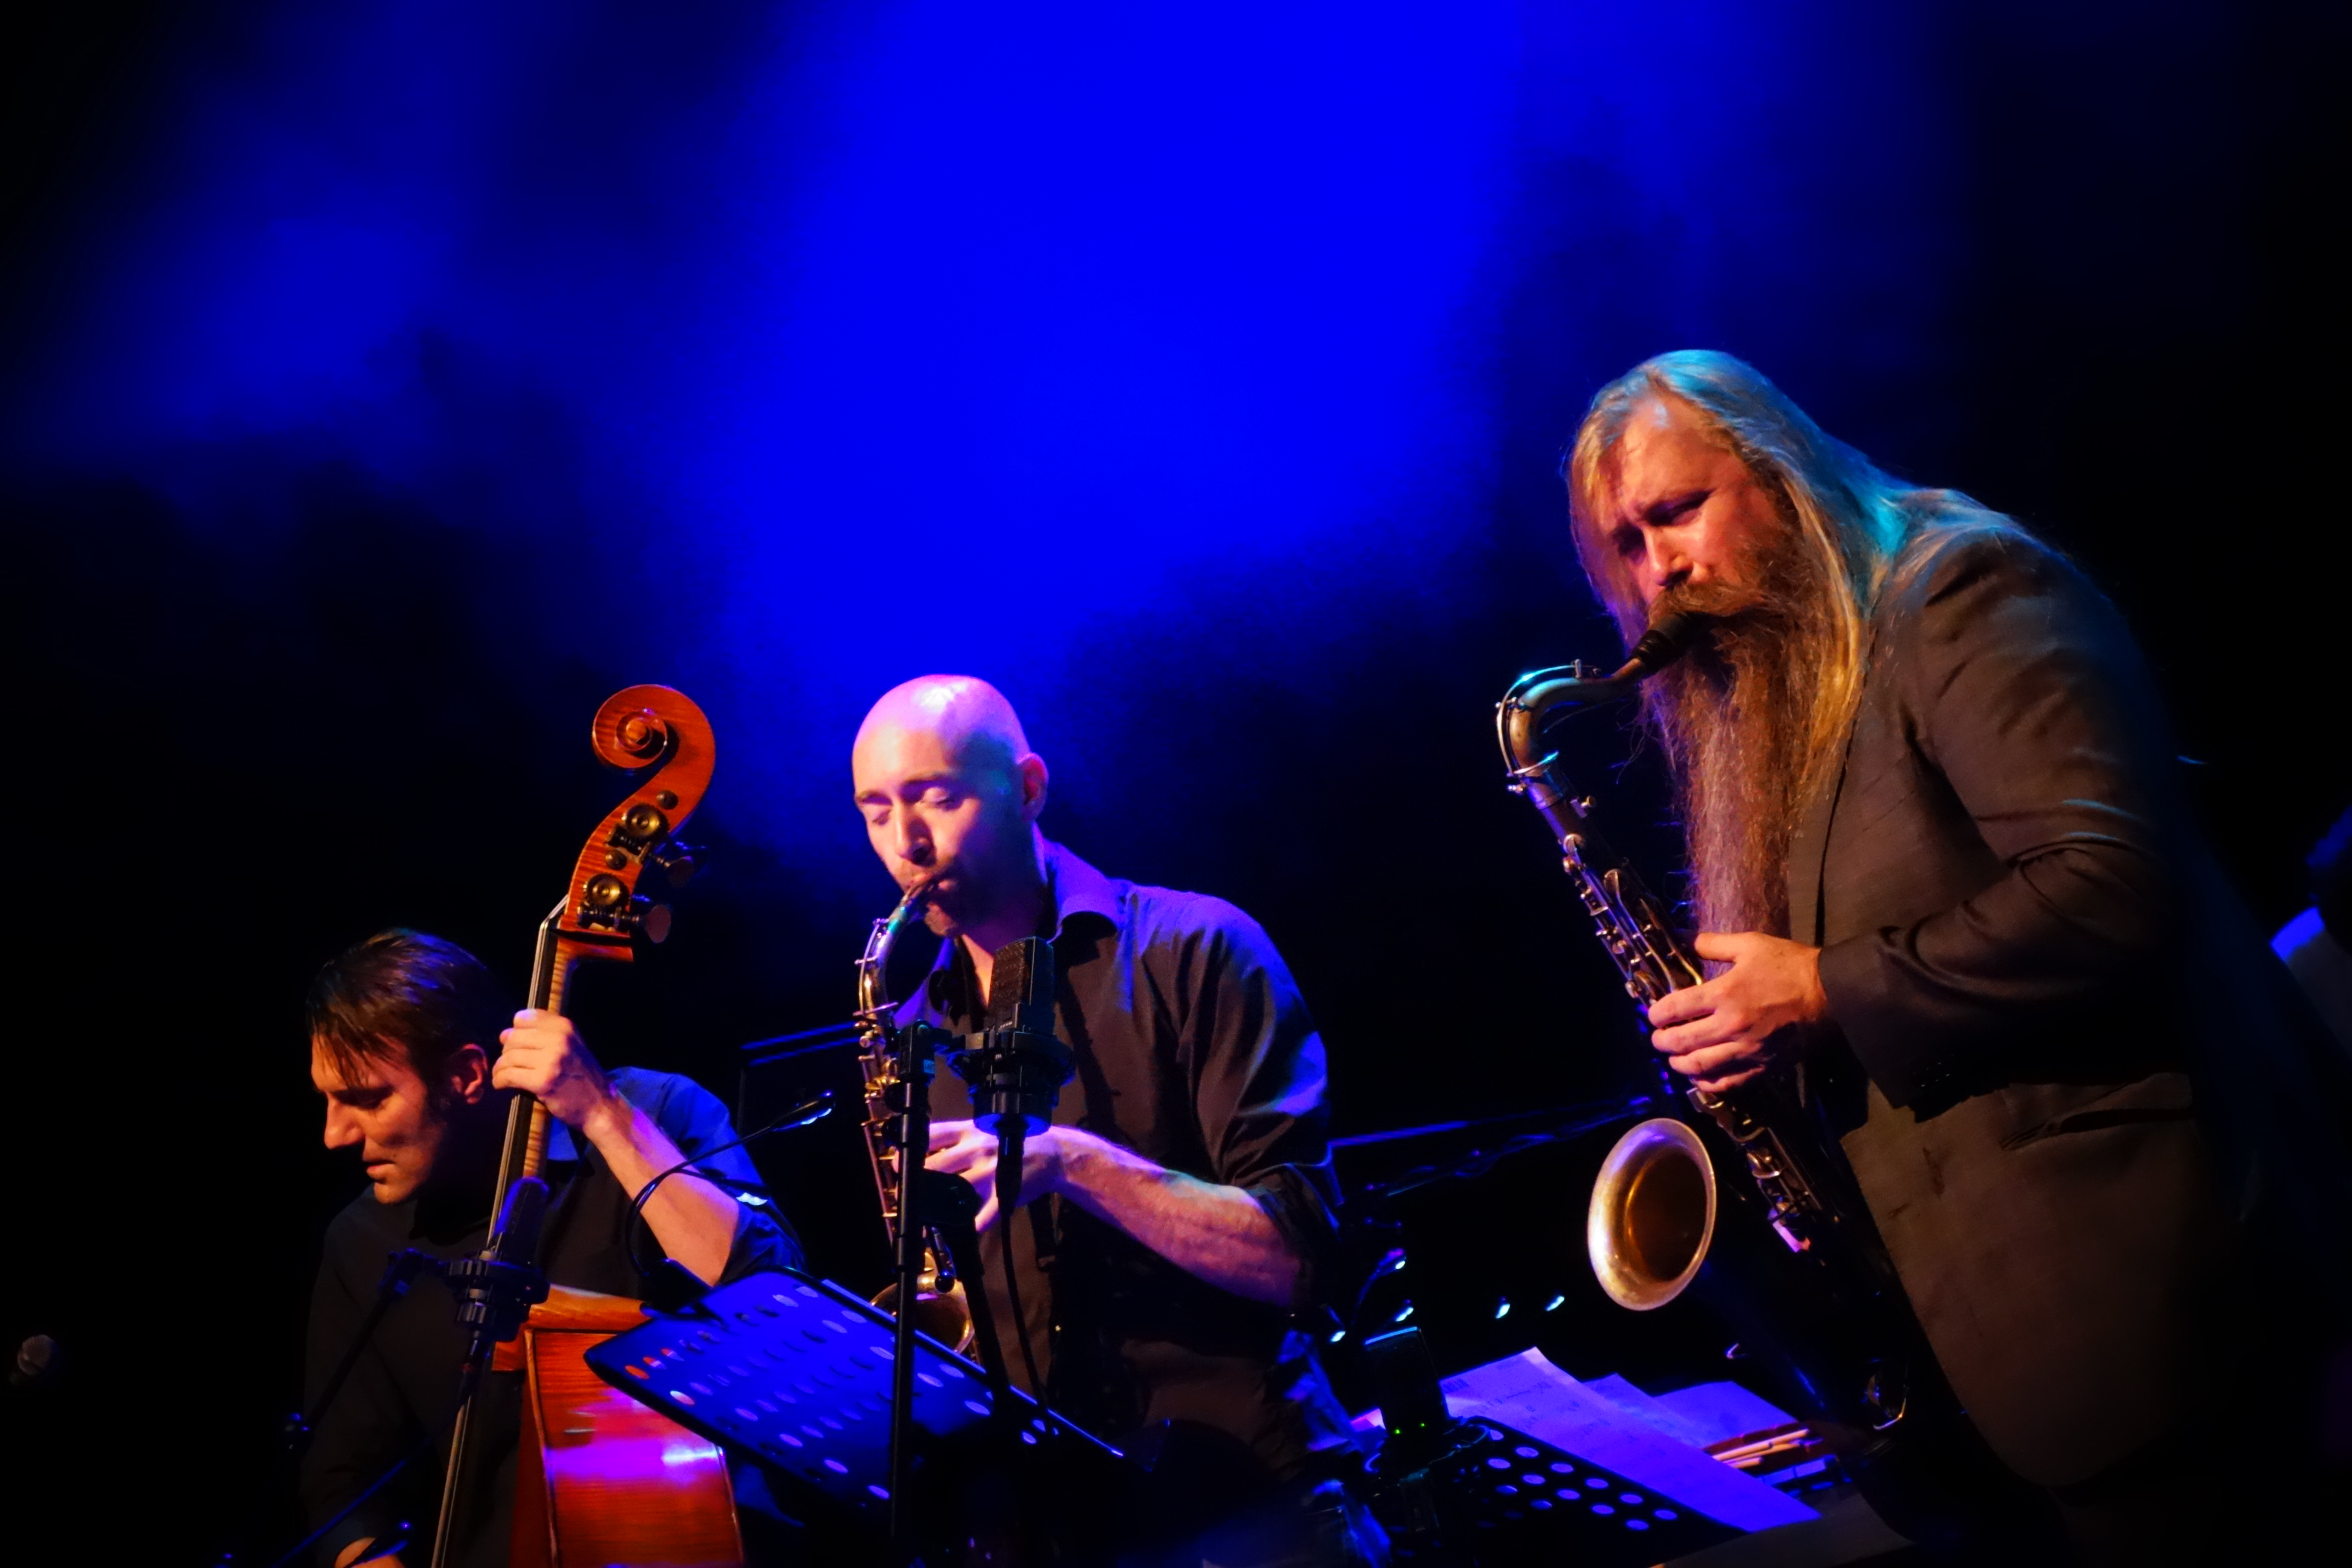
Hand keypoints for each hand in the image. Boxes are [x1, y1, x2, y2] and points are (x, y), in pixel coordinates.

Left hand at [493, 1009, 618, 1130]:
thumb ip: (544, 1035)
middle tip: (507, 1063)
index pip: (524, 1018)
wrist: (599, 1105)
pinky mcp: (543, 1081)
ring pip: (509, 1057)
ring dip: (500, 1068)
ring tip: (502, 1075)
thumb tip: (505, 1034)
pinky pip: (509, 1076)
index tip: (516, 1044)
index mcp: (565, 1027)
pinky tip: (502, 1084)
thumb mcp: (571, 1045)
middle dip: (505, 1052)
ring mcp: (551, 1061)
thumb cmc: (582, 1076)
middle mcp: (559, 1039)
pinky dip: (500, 1080)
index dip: (515, 1031)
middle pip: (513, 1038)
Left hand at [924, 1120, 1072, 1231]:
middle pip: (936, 1166)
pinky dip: (970, 1226)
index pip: (932, 1136)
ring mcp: (990, 1172)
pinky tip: (963, 1228)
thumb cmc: (1014, 1140)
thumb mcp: (985, 1129)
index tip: (899, 1165)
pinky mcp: (1003, 1194)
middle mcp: (978, 1148)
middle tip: (911, 1195)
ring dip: (939, 1209)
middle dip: (918, 1183)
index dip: (911, 1152)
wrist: (1054, 1152)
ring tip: (930, 1217)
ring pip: (954, 1193)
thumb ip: (958, 1140)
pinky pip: (980, 1217)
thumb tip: (924, 1154)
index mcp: (970, 1130)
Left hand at [1644, 931, 1827, 1092]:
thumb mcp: (1750, 944)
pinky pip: (1728, 1082)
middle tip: (1657, 1038)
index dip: (1658, 1013)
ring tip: (1674, 1058)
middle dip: (1662, 1041)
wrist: (1830, 993)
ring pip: (1700, 1066)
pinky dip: (1707, 1083)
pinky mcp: (1763, 1066)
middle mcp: (1731, 1025)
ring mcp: (1747, 1050)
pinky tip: (1699, 1077)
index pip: (1677, 1008)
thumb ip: (1713, 944)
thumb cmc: (1789, 965)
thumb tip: (1684, 938)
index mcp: (1725, 993)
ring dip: (1679, 1064)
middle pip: (1682, 1041)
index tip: (1654, 1014)